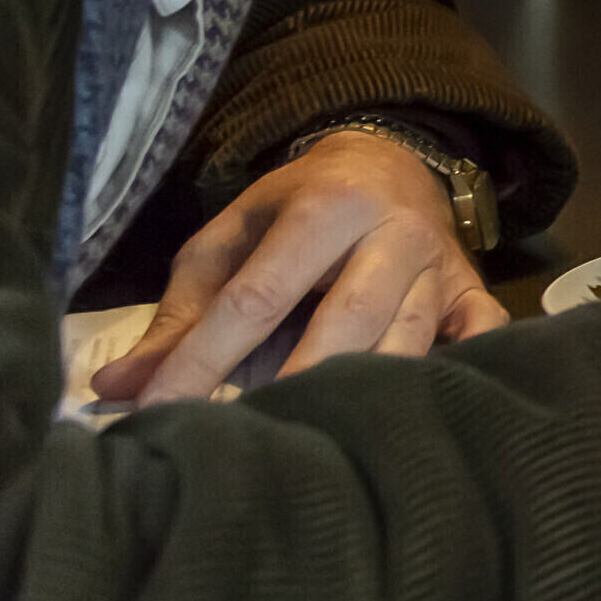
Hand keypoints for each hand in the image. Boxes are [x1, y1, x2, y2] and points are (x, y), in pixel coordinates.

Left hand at [95, 129, 504, 403]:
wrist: (388, 163)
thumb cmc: (295, 209)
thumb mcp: (230, 241)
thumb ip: (180, 315)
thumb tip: (117, 388)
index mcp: (325, 207)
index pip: (257, 296)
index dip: (203, 359)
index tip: (158, 412)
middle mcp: (393, 232)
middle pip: (346, 320)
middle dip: (292, 381)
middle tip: (245, 433)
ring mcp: (440, 265)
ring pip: (409, 339)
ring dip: (363, 391)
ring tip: (314, 438)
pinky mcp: (473, 289)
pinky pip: (483, 333)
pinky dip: (464, 366)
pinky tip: (426, 405)